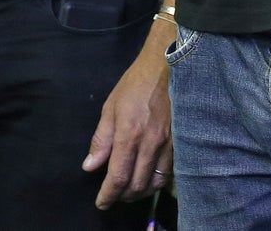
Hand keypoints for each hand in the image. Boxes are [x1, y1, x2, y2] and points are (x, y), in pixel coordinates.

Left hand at [82, 28, 172, 207]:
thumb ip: (100, 139)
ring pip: (153, 183)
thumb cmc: (135, 84)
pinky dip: (154, 182)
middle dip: (122, 196)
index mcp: (129, 134)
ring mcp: (168, 145)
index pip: (118, 176)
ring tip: (128, 192)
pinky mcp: (180, 144)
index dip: (108, 194)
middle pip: (136, 185)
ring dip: (139, 193)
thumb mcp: (110, 106)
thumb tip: (90, 165)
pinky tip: (146, 179)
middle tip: (112, 196)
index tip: (101, 202)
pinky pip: (167, 173)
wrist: (167, 68)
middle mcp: (150, 144)